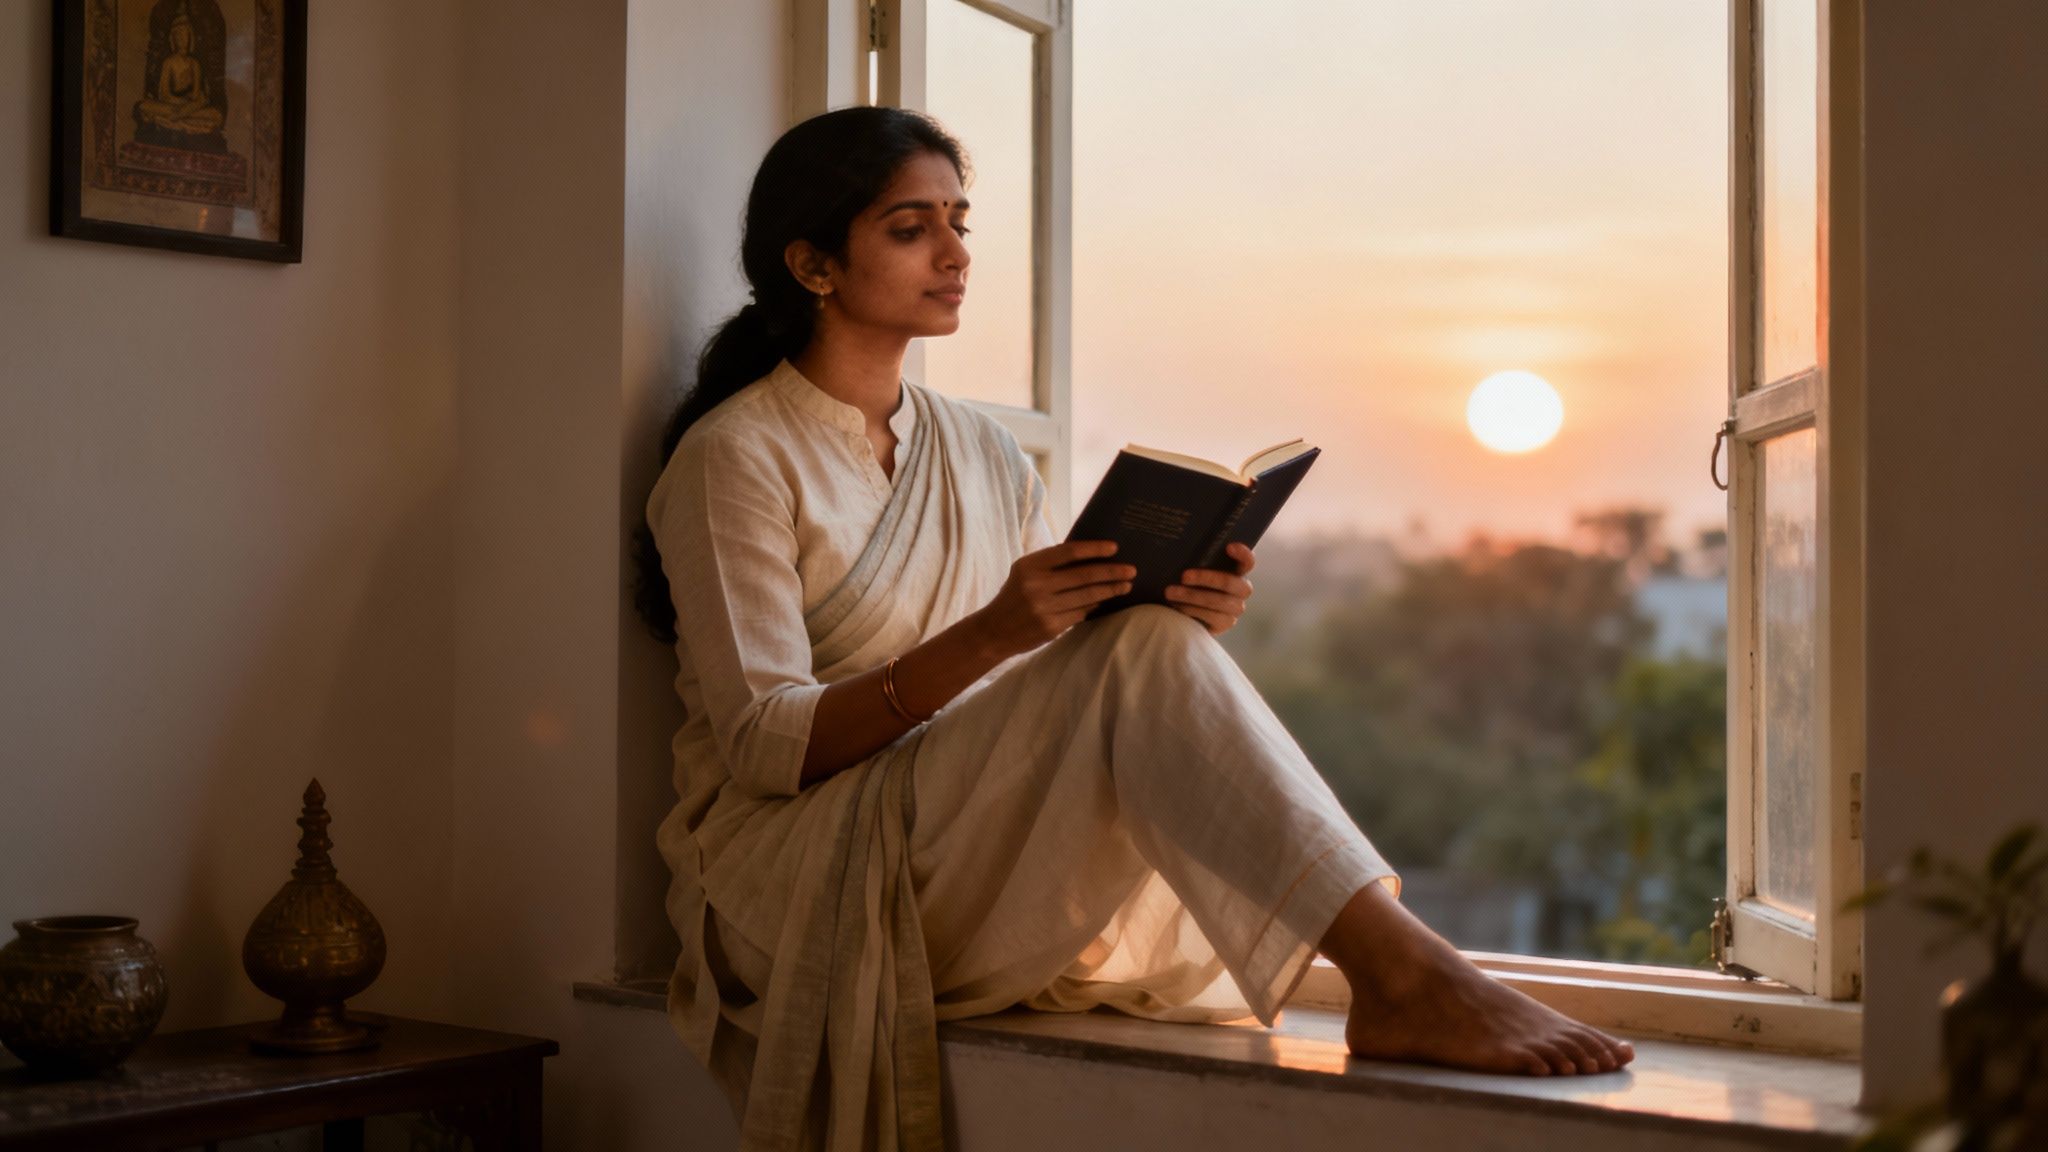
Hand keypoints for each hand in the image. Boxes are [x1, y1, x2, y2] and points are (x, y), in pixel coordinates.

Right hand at [973, 540, 1135, 657]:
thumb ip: (1052, 564)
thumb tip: (1091, 557)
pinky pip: (1081, 613)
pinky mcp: (1051, 627)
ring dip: (1110, 590)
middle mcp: (1036, 585)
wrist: (994, 631)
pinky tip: (1106, 601)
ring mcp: (1044, 608)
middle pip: (1084, 575)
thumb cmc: (1015, 596)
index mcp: (1030, 566)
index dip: (1094, 549)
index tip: (1115, 548)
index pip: (1069, 552)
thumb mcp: (1025, 573)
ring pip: (1087, 596)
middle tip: (1131, 570)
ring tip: (1126, 585)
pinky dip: (1096, 605)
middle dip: (1111, 571)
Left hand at [1163, 542, 1256, 634]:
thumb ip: (1198, 560)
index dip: (1242, 554)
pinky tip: (1178, 607)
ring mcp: (1236, 608)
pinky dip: (1192, 610)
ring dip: (1192, 596)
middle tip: (1184, 576)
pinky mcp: (1225, 623)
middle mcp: (1241, 589)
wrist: (1187, 610)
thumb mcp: (1196, 569)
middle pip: (1230, 582)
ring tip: (1170, 592)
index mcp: (1237, 571)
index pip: (1247, 562)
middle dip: (1206, 578)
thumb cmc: (1193, 583)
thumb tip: (1181, 549)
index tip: (1229, 547)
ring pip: (1218, 601)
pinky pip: (1212, 617)